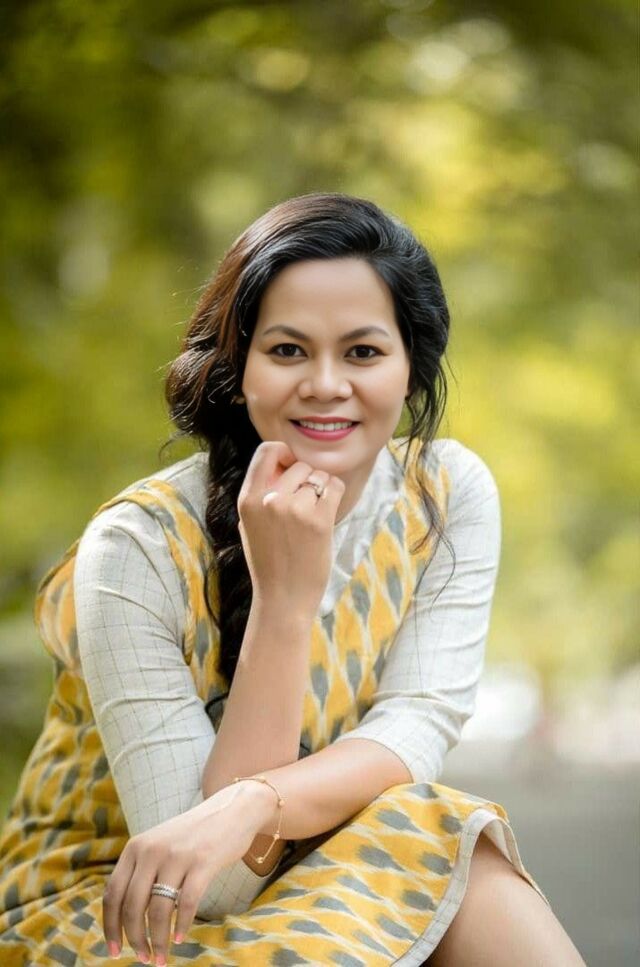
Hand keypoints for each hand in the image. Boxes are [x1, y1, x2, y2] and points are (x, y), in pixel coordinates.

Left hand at [102, 781, 268, 963]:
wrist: (232, 810)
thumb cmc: (193, 835)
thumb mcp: (159, 845)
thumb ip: (141, 871)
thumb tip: (123, 919)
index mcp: (136, 847)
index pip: (112, 894)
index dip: (111, 927)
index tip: (114, 950)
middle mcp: (152, 850)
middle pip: (132, 906)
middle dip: (134, 939)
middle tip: (143, 958)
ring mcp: (177, 855)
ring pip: (157, 910)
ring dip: (158, 940)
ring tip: (161, 957)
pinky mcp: (203, 862)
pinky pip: (186, 903)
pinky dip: (181, 926)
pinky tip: (180, 938)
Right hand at [237, 441, 345, 617]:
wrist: (282, 599)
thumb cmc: (269, 563)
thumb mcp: (250, 524)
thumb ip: (260, 493)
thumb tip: (283, 462)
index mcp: (248, 499)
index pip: (266, 450)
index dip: (284, 454)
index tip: (290, 469)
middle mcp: (269, 499)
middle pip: (299, 465)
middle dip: (307, 479)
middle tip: (305, 505)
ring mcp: (294, 509)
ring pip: (318, 477)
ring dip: (321, 491)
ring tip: (313, 516)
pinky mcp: (318, 520)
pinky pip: (334, 487)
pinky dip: (335, 496)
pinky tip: (326, 514)